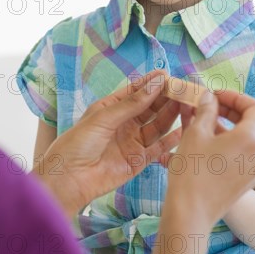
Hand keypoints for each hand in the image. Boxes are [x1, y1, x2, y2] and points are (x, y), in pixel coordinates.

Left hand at [33, 71, 180, 216]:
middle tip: (183, 90)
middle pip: (150, 108)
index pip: (136, 91)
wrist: (68, 178)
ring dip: (171, 115)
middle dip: (166, 98)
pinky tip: (182, 130)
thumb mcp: (104, 117)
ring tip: (186, 105)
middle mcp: (125, 123)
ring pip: (157, 126)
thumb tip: (156, 83)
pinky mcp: (138, 161)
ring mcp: (132, 142)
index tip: (168, 75)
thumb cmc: (78, 143)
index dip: (152, 83)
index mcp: (112, 108)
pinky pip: (158, 149)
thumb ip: (133, 103)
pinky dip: (171, 141)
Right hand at [162, 90, 254, 224]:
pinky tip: (208, 143)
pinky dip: (230, 143)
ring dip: (230, 126)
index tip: (215, 95)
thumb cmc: (192, 171)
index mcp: (252, 138)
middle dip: (232, 110)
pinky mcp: (247, 181)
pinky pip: (244, 154)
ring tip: (204, 122)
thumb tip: (209, 97)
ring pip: (249, 138)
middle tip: (210, 105)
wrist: (191, 213)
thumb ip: (206, 109)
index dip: (235, 97)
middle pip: (254, 122)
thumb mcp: (196, 132)